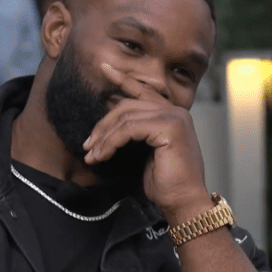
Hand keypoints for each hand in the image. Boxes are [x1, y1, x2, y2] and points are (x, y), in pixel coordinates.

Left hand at [83, 63, 211, 223]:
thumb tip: (109, 126)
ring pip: (125, 117)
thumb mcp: (146, 153)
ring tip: (91, 154)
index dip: (122, 79)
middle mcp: (175, 111)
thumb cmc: (166, 184)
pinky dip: (111, 142)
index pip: (142, 91)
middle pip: (127, 105)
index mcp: (172, 115)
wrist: (184, 203)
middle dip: (103, 124)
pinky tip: (102, 155)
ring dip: (103, 137)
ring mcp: (174, 117)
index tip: (103, 68)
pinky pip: (129, 128)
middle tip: (87, 145)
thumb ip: (134, 135)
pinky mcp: (169, 128)